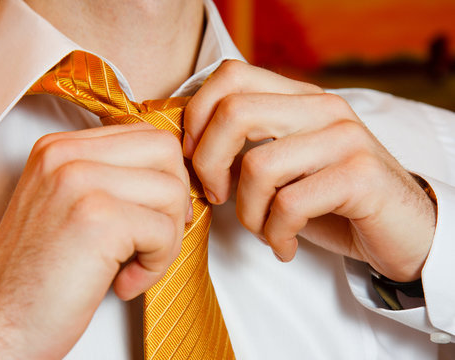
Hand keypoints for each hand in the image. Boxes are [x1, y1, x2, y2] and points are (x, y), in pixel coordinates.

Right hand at [0, 123, 189, 359]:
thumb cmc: (37, 274)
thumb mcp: (69, 206)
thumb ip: (112, 179)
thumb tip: (173, 178)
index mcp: (60, 148)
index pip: (144, 134)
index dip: (164, 175)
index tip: (156, 214)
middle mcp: (66, 155)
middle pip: (165, 150)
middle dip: (174, 200)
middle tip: (155, 237)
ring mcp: (80, 182)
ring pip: (172, 190)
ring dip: (168, 239)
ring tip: (136, 265)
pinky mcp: (97, 219)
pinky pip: (165, 231)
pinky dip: (157, 265)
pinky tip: (124, 283)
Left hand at [183, 60, 436, 281]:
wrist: (404, 229)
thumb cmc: (332, 200)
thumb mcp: (287, 164)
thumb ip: (248, 147)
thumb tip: (191, 150)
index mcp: (300, 97)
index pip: (231, 76)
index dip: (198, 117)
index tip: (194, 159)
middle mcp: (323, 108)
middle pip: (234, 112)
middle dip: (207, 164)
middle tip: (216, 196)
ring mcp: (344, 138)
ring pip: (258, 167)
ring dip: (247, 213)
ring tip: (264, 229)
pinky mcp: (360, 176)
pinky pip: (288, 205)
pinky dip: (275, 235)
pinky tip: (285, 245)